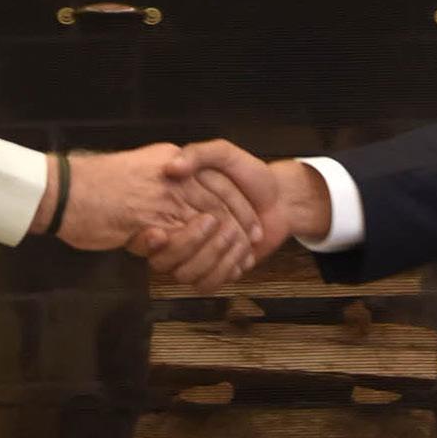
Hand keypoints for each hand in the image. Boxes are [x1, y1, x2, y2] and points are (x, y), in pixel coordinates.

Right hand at [43, 143, 264, 285]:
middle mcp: (171, 176)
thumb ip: (161, 182)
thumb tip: (178, 190)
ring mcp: (161, 197)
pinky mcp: (149, 221)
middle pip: (220, 198)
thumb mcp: (138, 171)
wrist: (62, 191)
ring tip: (237, 255)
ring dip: (223, 242)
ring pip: (208, 220)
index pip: (217, 179)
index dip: (238, 202)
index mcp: (171, 159)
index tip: (250, 220)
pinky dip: (202, 255)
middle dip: (240, 222)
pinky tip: (211, 265)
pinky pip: (185, 240)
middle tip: (254, 240)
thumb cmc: (93, 186)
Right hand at [136, 143, 296, 287]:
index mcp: (174, 205)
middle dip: (196, 243)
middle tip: (221, 225)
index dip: (165, 232)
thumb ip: (198, 154)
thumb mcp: (224, 153)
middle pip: (166, 259)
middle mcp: (180, 232)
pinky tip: (243, 253)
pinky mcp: (213, 269)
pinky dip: (226, 270)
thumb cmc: (250, 174)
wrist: (280, 198)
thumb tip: (172, 166)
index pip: (156, 230)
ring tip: (239, 237)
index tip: (171, 230)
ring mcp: (196, 254)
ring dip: (216, 257)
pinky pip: (206, 283)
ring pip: (186, 274)